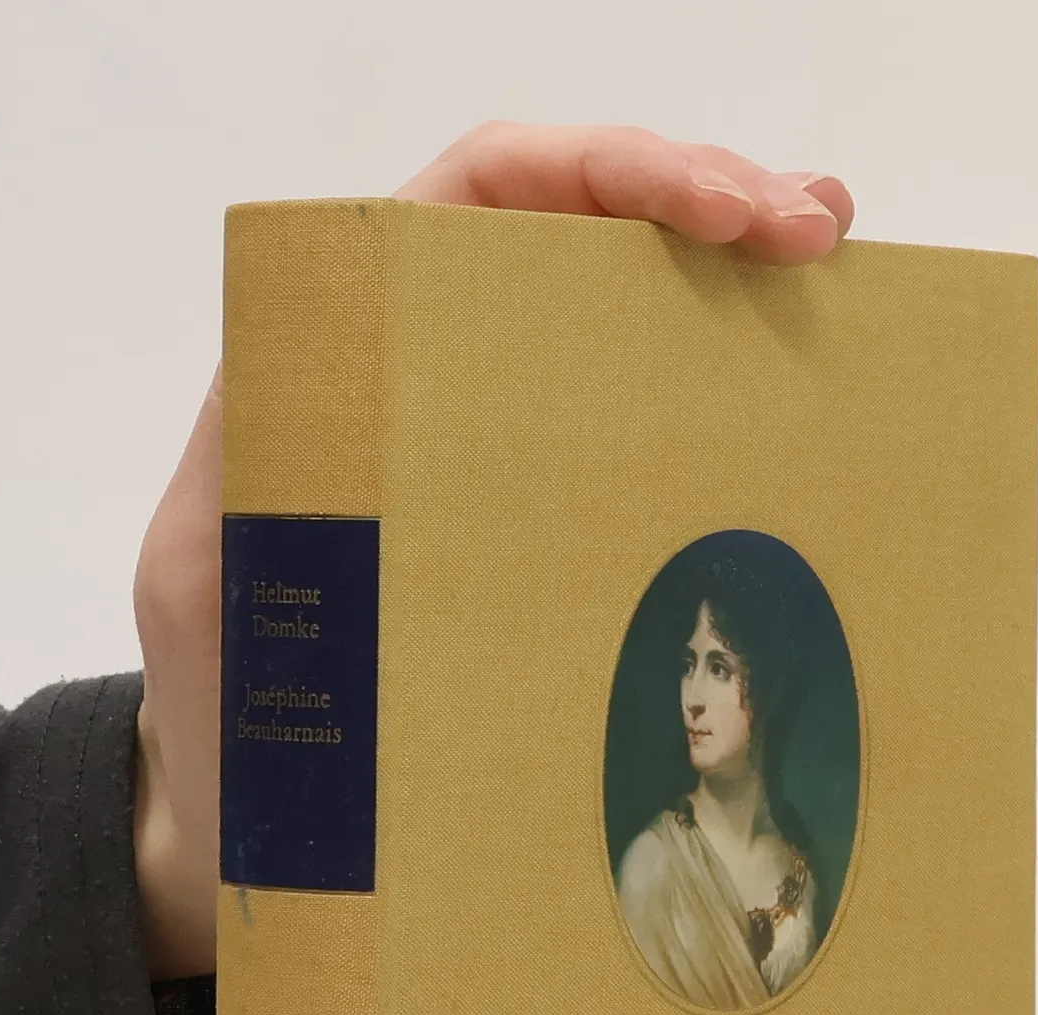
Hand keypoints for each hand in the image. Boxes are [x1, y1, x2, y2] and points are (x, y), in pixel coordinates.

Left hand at [130, 123, 855, 978]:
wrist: (259, 822)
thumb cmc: (225, 710)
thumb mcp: (206, 586)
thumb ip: (253, 483)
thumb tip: (339, 402)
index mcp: (354, 350)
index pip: (483, 193)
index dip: (605, 170)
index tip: (716, 211)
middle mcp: (437, 373)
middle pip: (582, 227)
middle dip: (707, 198)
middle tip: (812, 234)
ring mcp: (506, 449)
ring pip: (631, 312)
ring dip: (739, 271)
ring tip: (830, 262)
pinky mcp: (549, 529)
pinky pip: (650, 431)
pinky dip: (729, 391)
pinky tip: (802, 387)